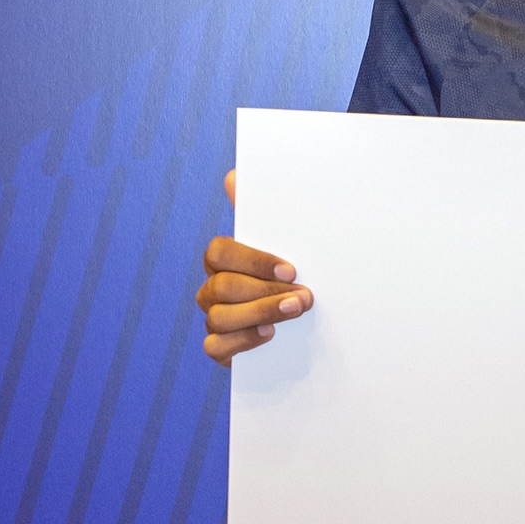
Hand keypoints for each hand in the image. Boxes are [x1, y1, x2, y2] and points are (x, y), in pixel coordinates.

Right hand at [196, 169, 312, 364]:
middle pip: (222, 287)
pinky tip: (269, 335)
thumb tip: (234, 175)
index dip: (254, 260)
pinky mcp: (222, 348)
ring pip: (218, 317)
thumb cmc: (294, 276)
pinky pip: (215, 347)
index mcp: (225, 260)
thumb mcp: (288, 243)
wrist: (310, 324)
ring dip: (260, 314)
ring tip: (295, 311)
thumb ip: (267, 212)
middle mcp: (213, 288)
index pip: (219, 253)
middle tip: (304, 295)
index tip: (291, 269)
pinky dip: (241, 341)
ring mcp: (215, 318)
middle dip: (266, 291)